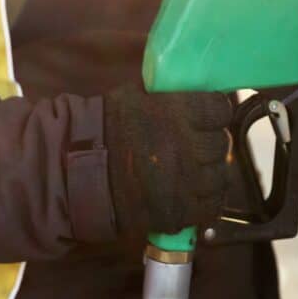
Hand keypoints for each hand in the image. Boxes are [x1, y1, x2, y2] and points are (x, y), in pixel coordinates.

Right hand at [104, 84, 231, 235]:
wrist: (76, 173)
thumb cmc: (104, 129)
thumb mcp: (134, 97)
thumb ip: (166, 94)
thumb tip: (191, 86)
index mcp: (177, 112)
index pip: (220, 109)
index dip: (215, 113)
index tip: (207, 117)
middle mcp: (187, 146)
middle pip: (221, 143)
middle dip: (209, 143)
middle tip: (195, 145)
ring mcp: (185, 182)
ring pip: (220, 176)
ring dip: (209, 173)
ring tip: (193, 172)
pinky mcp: (179, 212)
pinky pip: (211, 207)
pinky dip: (206, 201)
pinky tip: (194, 195)